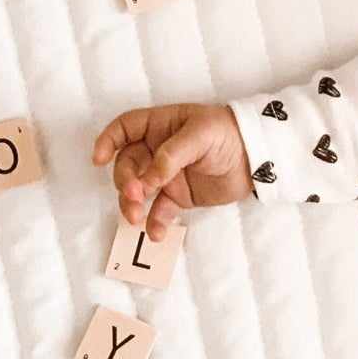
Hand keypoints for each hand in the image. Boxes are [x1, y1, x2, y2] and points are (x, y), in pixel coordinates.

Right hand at [92, 103, 253, 241]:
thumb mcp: (202, 134)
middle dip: (124, 181)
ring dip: (131, 205)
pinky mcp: (178, 196)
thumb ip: (172, 154)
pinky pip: (158, 212)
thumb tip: (148, 178)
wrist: (257, 157)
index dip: (108, 140)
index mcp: (162, 125)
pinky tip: (157, 233)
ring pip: (136, 191)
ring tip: (138, 217)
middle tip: (135, 195)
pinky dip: (154, 223)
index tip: (100, 159)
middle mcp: (158, 150)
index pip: (125, 127)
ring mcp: (166, 174)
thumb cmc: (230, 132)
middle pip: (126, 165)